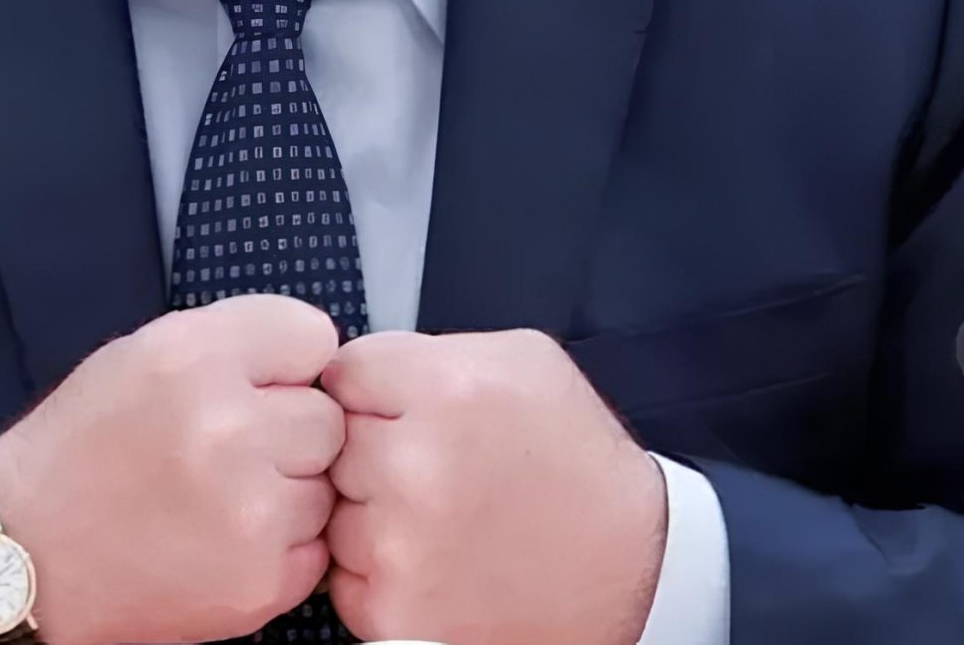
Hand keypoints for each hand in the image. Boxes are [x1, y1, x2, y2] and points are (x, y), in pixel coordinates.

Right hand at [0, 295, 344, 644]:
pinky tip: (223, 542)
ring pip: (326, 485)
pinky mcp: (261, 581)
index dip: (287, 364)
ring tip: (220, 500)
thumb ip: (230, 343)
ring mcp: (250, 511)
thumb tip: (313, 357)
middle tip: (232, 451)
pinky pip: (315, 548)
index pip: (312, 336)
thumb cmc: (83, 449)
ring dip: (288, 493)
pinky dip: (282, 549)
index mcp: (194, 357)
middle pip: (327, 416)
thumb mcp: (140, 354)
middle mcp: (228, 427)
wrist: (28, 556)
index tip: (259, 385)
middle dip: (289, 432)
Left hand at [320, 329, 666, 644]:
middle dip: (371, 449)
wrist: (632, 567)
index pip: (342, 372)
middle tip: (432, 466)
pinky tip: (436, 560)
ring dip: (370, 512)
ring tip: (441, 515)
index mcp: (446, 388)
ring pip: (333, 509)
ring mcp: (399, 545)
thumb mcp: (522, 361)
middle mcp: (415, 464)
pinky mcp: (393, 613)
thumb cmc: (577, 462)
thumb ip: (431, 351)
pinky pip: (344, 576)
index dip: (374, 391)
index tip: (404, 409)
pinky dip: (378, 571)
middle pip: (330, 441)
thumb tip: (359, 365)